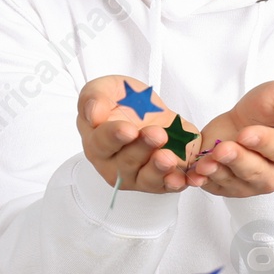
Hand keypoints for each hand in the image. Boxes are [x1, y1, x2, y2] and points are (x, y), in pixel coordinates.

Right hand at [77, 75, 204, 193]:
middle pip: (126, 162)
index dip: (115, 137)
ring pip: (146, 178)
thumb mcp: (106, 88)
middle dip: (143, 148)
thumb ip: (94, 97)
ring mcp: (137, 175)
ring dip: (158, 169)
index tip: (128, 129)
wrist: (150, 111)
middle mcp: (114, 164)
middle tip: (157, 134)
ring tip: (168, 157)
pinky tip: (180, 178)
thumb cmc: (122, 101)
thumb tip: (92, 115)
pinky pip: (167, 185)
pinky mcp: (160, 181)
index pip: (102, 143)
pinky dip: (175, 183)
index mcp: (96, 142)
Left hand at [189, 80, 273, 197]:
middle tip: (222, 149)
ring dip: (218, 173)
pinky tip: (194, 175)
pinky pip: (216, 187)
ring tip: (204, 163)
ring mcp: (252, 182)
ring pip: (236, 182)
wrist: (248, 118)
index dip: (265, 143)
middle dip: (238, 160)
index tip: (246, 134)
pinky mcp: (229, 185)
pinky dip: (203, 182)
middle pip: (258, 173)